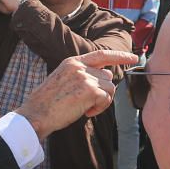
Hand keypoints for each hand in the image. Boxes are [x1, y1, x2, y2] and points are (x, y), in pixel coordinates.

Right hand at [15, 49, 139, 139]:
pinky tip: (85, 112)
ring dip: (101, 101)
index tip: (133, 57)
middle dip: (103, 91)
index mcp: (72, 62)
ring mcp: (85, 77)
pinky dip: (99, 108)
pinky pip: (106, 99)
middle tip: (88, 104)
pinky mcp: (90, 90)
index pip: (101, 54)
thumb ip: (81, 75)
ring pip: (109, 88)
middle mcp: (79, 67)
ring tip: (84, 108)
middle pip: (107, 76)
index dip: (119, 56)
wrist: (36, 114)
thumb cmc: (47, 103)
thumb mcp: (62, 80)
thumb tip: (105, 77)